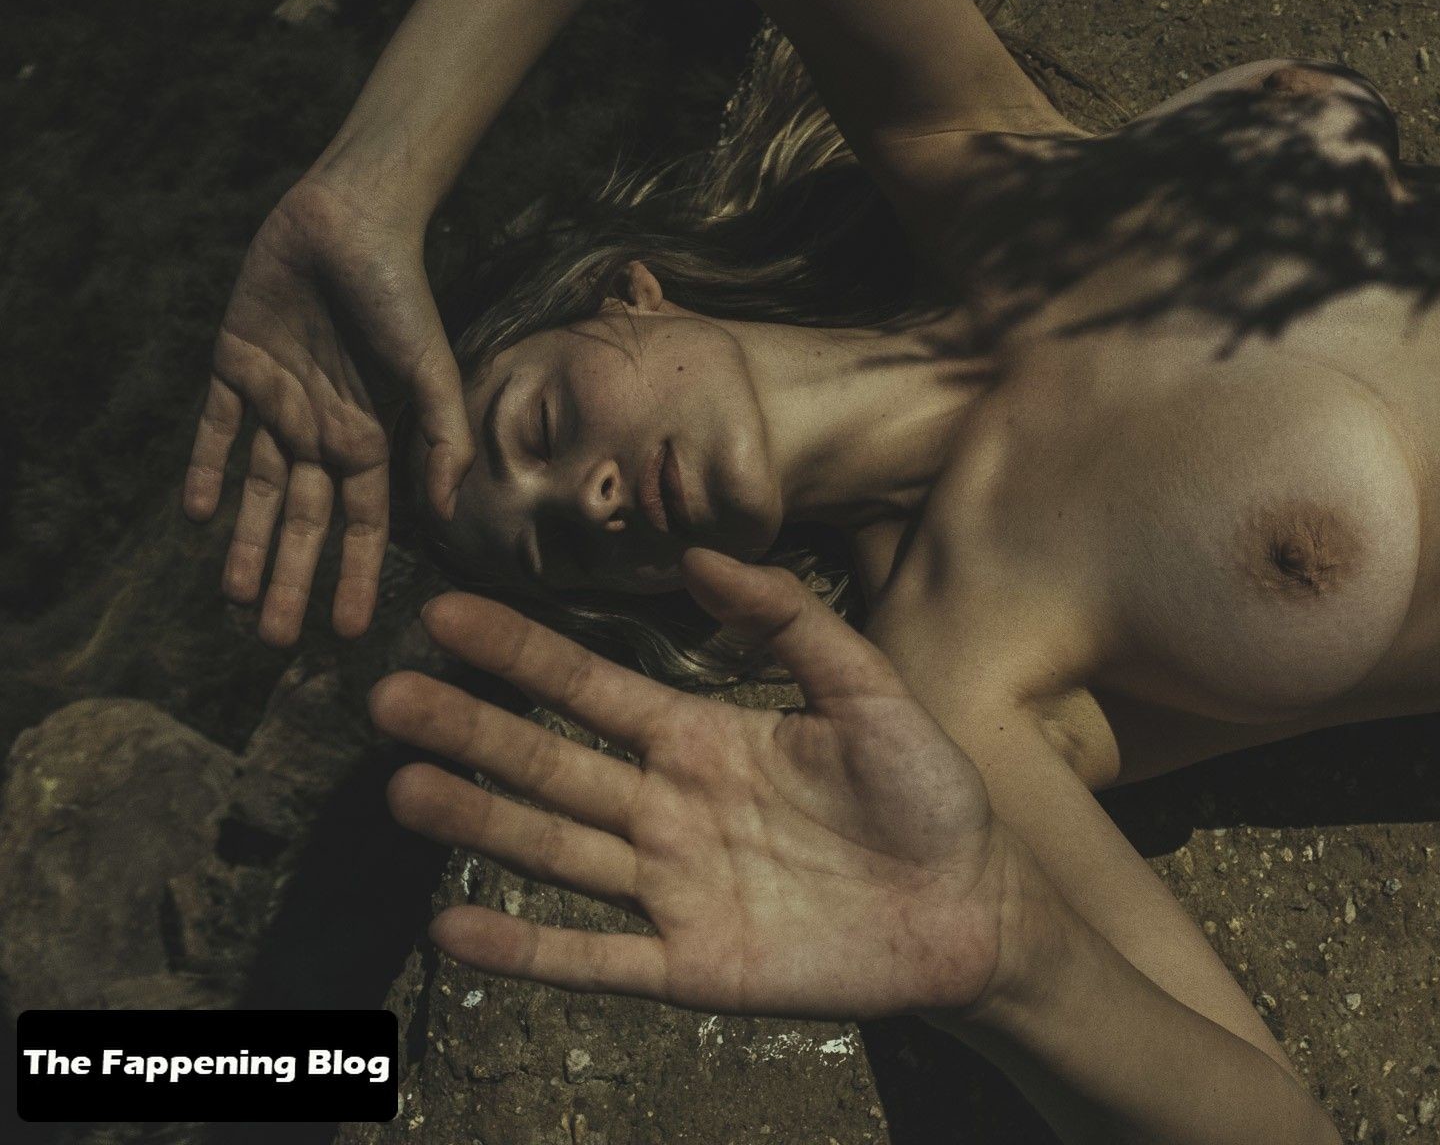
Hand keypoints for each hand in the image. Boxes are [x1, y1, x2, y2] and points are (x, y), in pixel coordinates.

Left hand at [183, 178, 472, 644]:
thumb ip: (441, 441)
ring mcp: (277, 401)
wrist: (348, 220)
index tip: (345, 633)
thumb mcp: (433, 371)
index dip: (352, 577)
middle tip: (273, 640)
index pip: (360, 525)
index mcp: (370, 438)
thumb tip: (448, 516)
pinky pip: (215, 430)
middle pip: (303, 520)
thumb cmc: (401, 294)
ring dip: (247, 542)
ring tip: (234, 598)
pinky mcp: (234, 367)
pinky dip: (206, 469)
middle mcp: (322, 430)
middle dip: (290, 579)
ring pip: (258, 489)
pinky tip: (199, 515)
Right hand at [370, 549, 1023, 1019]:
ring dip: (481, 823)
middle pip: (552, 765)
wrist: (972, 909)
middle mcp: (670, 809)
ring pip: (557, 853)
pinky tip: (454, 929)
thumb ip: (790, 622)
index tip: (446, 614)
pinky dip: (526, 949)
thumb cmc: (927, 793)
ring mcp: (674, 889)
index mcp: (703, 738)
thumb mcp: (866, 689)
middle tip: (388, 698)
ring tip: (403, 790)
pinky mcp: (691, 965)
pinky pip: (596, 957)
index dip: (521, 653)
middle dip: (472, 730)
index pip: (591, 689)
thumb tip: (702, 554)